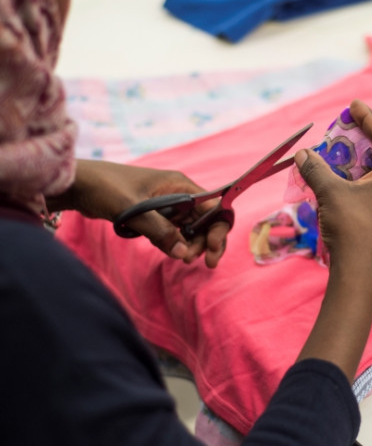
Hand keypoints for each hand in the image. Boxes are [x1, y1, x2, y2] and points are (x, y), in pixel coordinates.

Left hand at [47, 160, 229, 267]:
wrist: (78, 185)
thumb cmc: (105, 188)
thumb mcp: (133, 209)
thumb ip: (160, 231)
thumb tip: (183, 253)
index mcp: (180, 185)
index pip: (214, 207)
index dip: (219, 228)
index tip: (212, 249)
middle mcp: (179, 194)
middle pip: (207, 220)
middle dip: (207, 241)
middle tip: (196, 261)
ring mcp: (169, 205)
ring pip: (193, 228)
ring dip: (193, 245)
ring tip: (182, 259)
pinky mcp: (157, 216)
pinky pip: (176, 232)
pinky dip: (178, 244)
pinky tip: (172, 253)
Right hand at [294, 100, 371, 380]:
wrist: (359, 272)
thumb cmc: (350, 228)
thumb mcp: (330, 192)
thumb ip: (316, 168)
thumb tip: (304, 154)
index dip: (368, 117)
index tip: (354, 105)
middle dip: (366, 135)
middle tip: (348, 123)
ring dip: (362, 157)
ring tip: (344, 148)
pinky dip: (362, 175)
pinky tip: (346, 177)